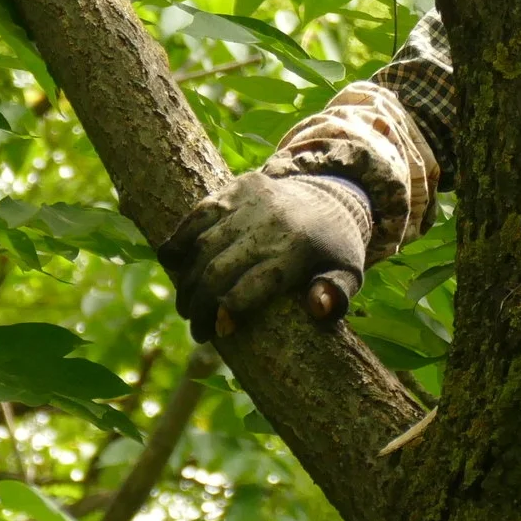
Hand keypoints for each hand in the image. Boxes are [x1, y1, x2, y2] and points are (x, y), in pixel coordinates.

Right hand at [159, 171, 371, 343]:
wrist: (332, 196)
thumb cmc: (333, 247)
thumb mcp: (349, 272)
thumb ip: (338, 295)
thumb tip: (318, 308)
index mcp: (298, 249)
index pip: (246, 289)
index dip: (224, 315)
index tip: (215, 334)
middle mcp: (272, 223)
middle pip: (218, 271)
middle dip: (198, 305)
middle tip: (196, 327)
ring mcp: (253, 202)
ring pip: (203, 246)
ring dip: (185, 280)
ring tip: (186, 305)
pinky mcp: (240, 186)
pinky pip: (198, 214)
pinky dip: (180, 238)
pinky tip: (171, 262)